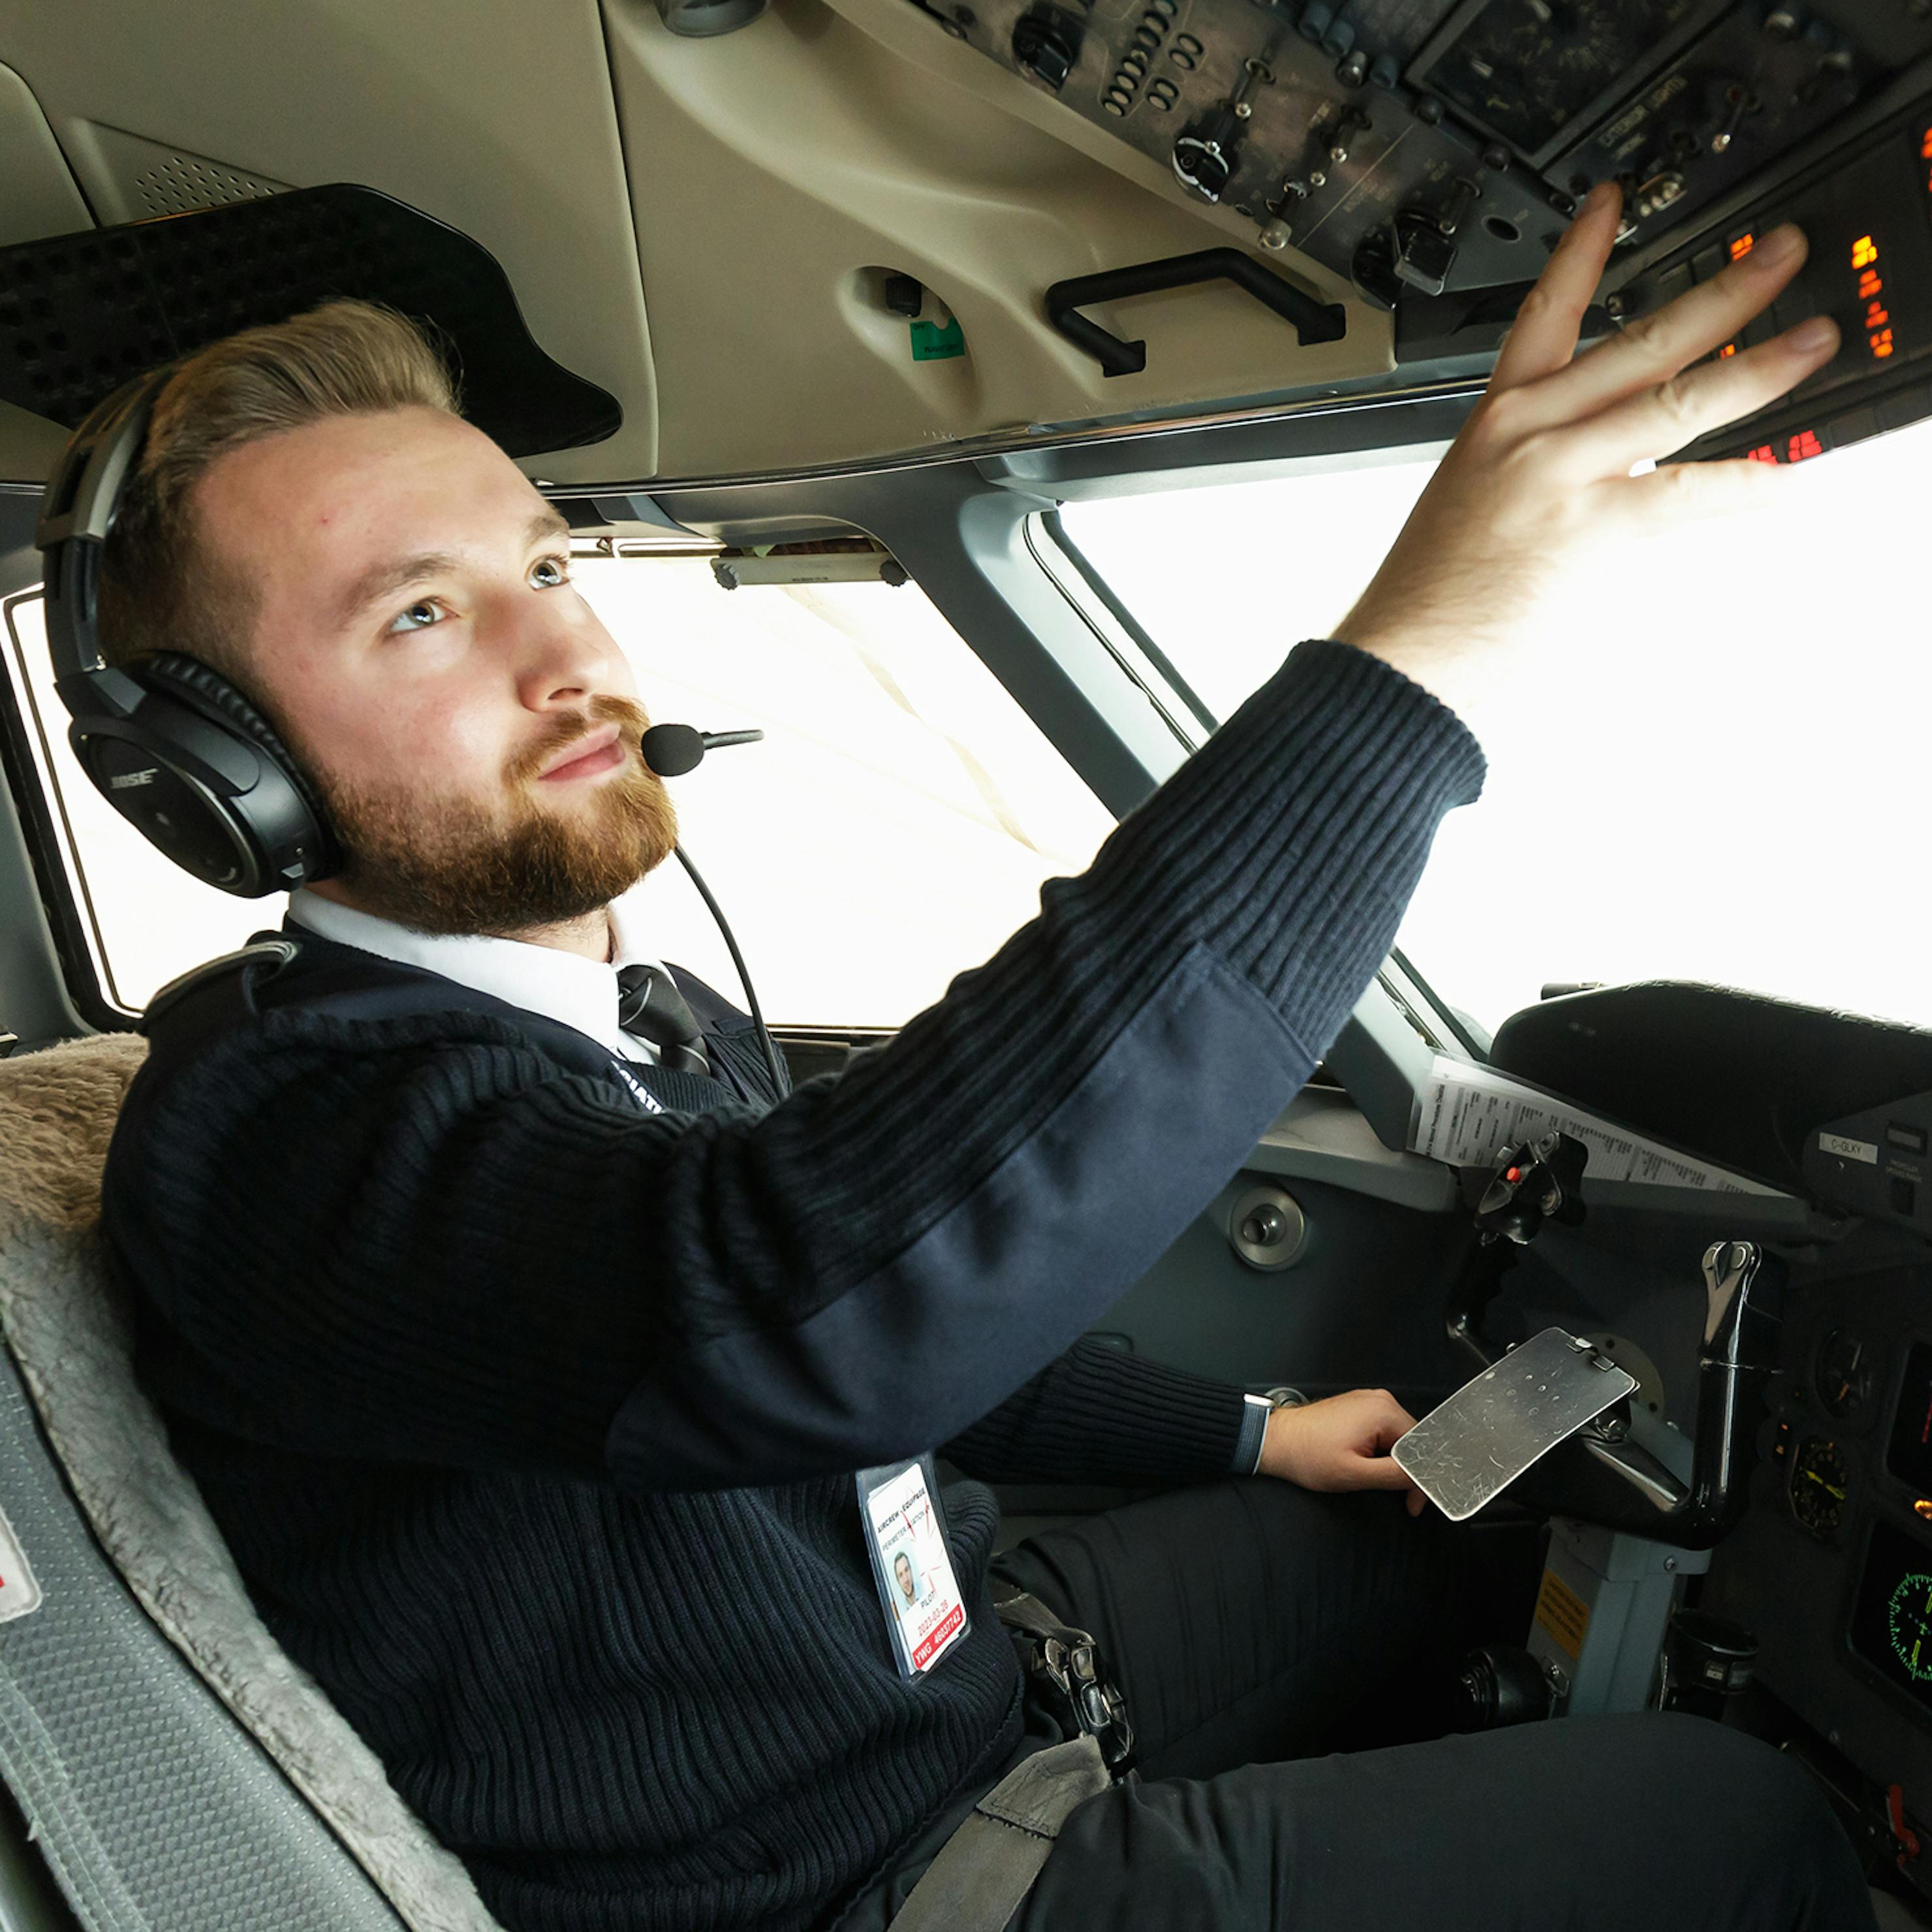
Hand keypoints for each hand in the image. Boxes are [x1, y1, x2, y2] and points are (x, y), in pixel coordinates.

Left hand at [1257, 1387, 1427, 1516]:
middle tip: (1402, 1500)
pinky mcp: (1359, 1408)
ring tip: (1377, 1479)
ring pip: (1398, 1438)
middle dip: (1409, 1472)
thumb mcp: (1355, 1474)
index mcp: (1383, 1411)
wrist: (1277, 1441)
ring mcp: (1368, 1401)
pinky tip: (1369, 1465)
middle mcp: (1380, 1400)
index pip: (1422, 1446)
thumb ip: (1395, 1475)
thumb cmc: (1308, 1456)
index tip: (1414, 1502)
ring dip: (1394, 1462)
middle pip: (1412, 1441)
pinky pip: (1384, 1431)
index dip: (1422, 1478)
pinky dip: (1382, 1451)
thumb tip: (1425, 1477)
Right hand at [1339, 182, 1840, 695]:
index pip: (1542, 314)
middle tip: (1781, 256)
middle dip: (1722, 292)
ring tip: (1815, 342)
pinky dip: (1745, 485)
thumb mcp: (1475, 513)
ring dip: (1758, 368)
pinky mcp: (1586, 526)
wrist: (1402, 662)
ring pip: (1674, 400)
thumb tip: (1620, 479)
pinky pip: (1685, 491)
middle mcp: (1527, 434)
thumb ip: (1542, 480)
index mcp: (1494, 426)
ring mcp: (1557, 474)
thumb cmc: (1432, 604)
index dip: (1582, 250)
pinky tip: (1786, 474)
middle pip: (1638, 340)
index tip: (1613, 201)